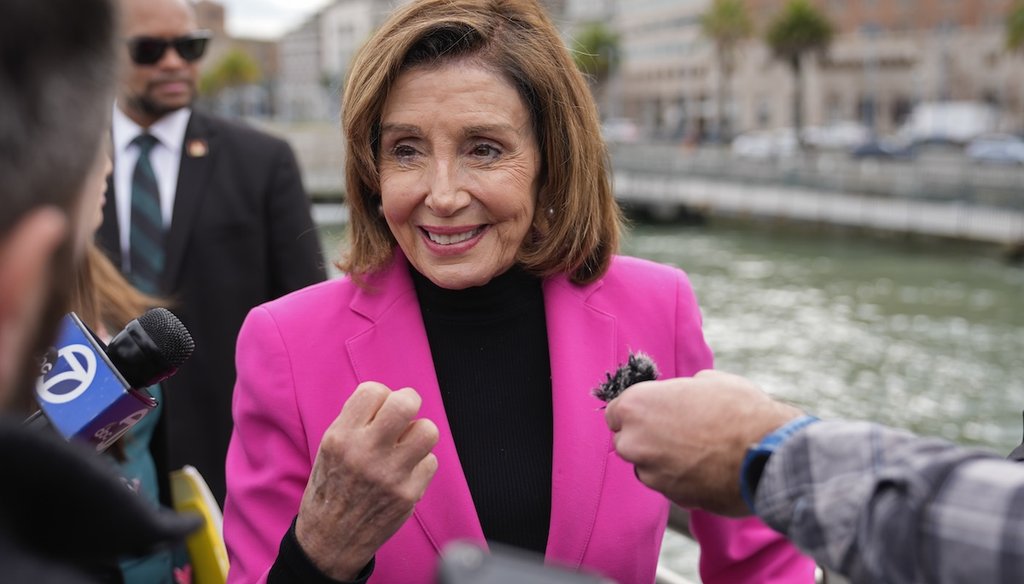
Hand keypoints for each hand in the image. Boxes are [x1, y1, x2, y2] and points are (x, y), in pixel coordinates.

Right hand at [295, 381, 438, 578]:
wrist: (330, 539)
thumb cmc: (332, 485)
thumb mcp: (329, 446)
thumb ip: (357, 420)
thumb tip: (390, 397)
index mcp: (340, 437)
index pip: (373, 390)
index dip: (381, 397)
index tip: (378, 410)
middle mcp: (365, 453)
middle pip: (406, 403)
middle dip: (408, 402)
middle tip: (403, 414)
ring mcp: (390, 475)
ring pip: (428, 430)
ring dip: (418, 434)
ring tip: (405, 445)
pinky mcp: (409, 494)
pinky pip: (430, 461)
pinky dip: (420, 464)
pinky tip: (404, 472)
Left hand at [605, 370, 801, 516]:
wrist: (768, 452)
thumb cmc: (739, 410)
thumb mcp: (708, 381)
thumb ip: (680, 391)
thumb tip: (682, 396)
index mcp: (636, 406)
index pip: (615, 413)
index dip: (636, 413)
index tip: (653, 413)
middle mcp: (634, 442)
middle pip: (626, 441)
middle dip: (645, 438)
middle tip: (676, 432)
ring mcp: (652, 473)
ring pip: (647, 467)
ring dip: (663, 461)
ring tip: (698, 450)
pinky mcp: (672, 497)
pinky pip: (670, 485)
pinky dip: (682, 479)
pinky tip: (707, 468)